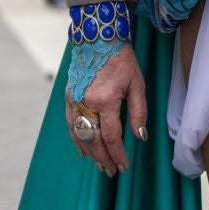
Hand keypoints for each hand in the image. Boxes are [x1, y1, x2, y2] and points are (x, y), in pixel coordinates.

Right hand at [68, 43, 147, 176]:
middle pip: (94, 140)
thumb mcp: (137, 84)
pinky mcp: (68, 95)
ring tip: (99, 165)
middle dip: (103, 158)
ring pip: (80, 135)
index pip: (112, 136)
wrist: (98, 37)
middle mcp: (86, 103)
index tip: (124, 166)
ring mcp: (74, 99)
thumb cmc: (121, 59)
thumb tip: (140, 136)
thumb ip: (138, 112)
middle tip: (111, 172)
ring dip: (90, 153)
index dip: (118, 154)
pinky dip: (75, 139)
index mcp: (105, 100)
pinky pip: (70, 123)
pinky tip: (82, 150)